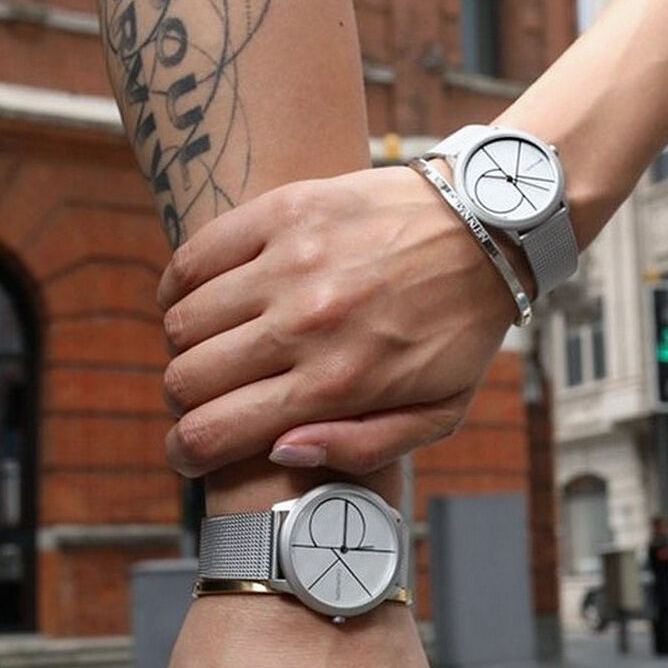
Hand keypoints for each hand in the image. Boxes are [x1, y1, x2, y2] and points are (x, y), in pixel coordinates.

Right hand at [156, 164, 523, 477]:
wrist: (486, 229)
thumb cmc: (458, 330)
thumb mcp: (438, 414)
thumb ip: (361, 446)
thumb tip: (280, 453)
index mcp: (338, 384)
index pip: (217, 433)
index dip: (186, 454)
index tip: (187, 455)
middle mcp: (305, 325)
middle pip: (186, 380)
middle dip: (183, 404)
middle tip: (202, 401)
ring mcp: (289, 264)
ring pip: (182, 321)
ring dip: (184, 347)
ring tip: (210, 349)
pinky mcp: (284, 212)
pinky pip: (194, 257)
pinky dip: (181, 287)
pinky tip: (199, 300)